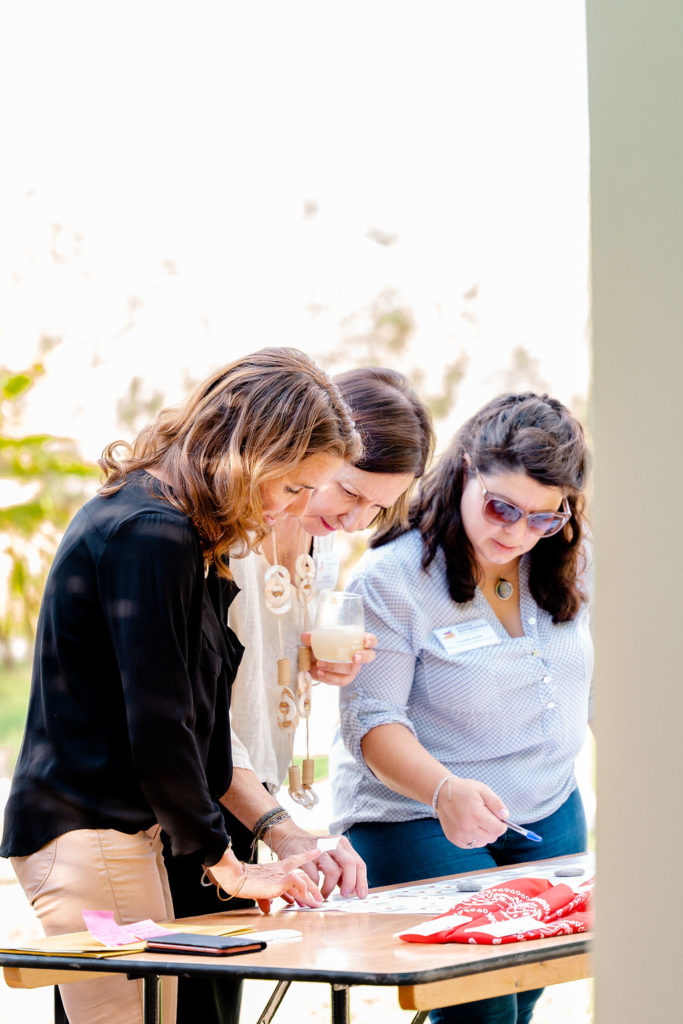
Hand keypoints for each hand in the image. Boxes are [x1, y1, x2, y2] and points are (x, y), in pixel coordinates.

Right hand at [207, 848, 323, 913]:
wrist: (235, 878)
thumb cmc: (243, 883)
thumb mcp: (258, 893)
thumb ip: (265, 900)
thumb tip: (267, 909)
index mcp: (276, 870)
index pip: (295, 860)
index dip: (306, 856)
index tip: (318, 850)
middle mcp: (280, 870)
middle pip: (302, 875)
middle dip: (313, 887)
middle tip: (320, 898)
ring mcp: (280, 875)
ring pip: (303, 879)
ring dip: (311, 891)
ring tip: (317, 902)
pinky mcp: (279, 880)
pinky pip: (296, 881)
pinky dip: (302, 888)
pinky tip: (304, 896)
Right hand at [271, 827, 367, 899]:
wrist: (291, 839)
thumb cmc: (316, 854)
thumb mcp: (333, 857)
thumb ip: (343, 872)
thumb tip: (354, 891)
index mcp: (342, 844)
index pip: (358, 863)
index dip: (361, 881)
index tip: (361, 895)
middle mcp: (333, 844)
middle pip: (350, 864)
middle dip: (350, 883)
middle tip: (345, 895)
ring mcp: (318, 849)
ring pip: (333, 872)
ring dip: (330, 888)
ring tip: (325, 895)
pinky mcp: (304, 857)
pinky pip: (315, 877)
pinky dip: (316, 888)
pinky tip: (315, 891)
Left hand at [300, 631, 376, 686]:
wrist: (315, 660)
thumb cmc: (324, 646)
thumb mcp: (318, 640)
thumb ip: (313, 638)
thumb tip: (305, 637)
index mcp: (357, 642)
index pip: (372, 641)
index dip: (371, 641)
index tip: (365, 641)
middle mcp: (359, 656)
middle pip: (368, 657)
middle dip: (362, 657)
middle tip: (353, 657)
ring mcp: (353, 669)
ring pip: (352, 671)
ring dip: (337, 667)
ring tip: (321, 664)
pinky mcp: (345, 678)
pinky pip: (341, 680)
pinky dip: (329, 677)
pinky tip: (320, 673)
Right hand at [435, 777, 508, 848]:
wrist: (441, 793)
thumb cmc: (464, 790)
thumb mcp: (483, 790)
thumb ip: (496, 803)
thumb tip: (505, 816)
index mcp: (476, 815)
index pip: (498, 830)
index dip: (502, 824)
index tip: (498, 818)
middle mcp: (467, 827)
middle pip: (492, 838)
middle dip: (493, 828)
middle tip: (485, 816)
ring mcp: (459, 835)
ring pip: (482, 843)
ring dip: (483, 834)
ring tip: (476, 821)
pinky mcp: (454, 839)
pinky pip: (471, 844)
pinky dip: (474, 837)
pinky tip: (469, 826)